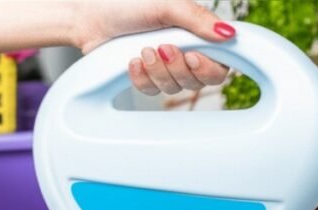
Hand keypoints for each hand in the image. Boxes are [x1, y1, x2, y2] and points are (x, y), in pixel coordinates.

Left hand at [74, 0, 233, 94]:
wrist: (88, 14)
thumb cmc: (125, 2)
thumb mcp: (167, 5)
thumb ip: (199, 19)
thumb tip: (229, 34)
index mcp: (198, 34)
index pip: (221, 64)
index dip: (208, 67)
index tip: (191, 55)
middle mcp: (186, 52)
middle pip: (200, 82)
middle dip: (178, 68)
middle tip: (162, 48)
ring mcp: (167, 67)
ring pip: (175, 89)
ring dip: (158, 71)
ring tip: (143, 49)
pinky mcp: (147, 78)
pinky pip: (153, 92)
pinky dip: (141, 78)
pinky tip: (131, 61)